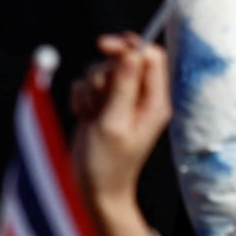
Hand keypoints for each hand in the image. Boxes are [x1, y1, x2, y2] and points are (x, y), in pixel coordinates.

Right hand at [71, 35, 168, 235]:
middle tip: (98, 103)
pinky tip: (83, 118)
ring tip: (91, 116)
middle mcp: (140, 99)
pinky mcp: (101, 106)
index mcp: (154, 102)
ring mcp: (120, 102)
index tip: (103, 47)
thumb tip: (132, 52)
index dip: (128, 46)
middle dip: (101, 75)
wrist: (92, 189)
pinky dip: (80, 98)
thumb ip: (123, 86)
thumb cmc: (108, 163)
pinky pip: (86, 85)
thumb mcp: (114, 123)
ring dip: (89, 90)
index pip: (150, 56)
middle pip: (120, 61)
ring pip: (100, 72)